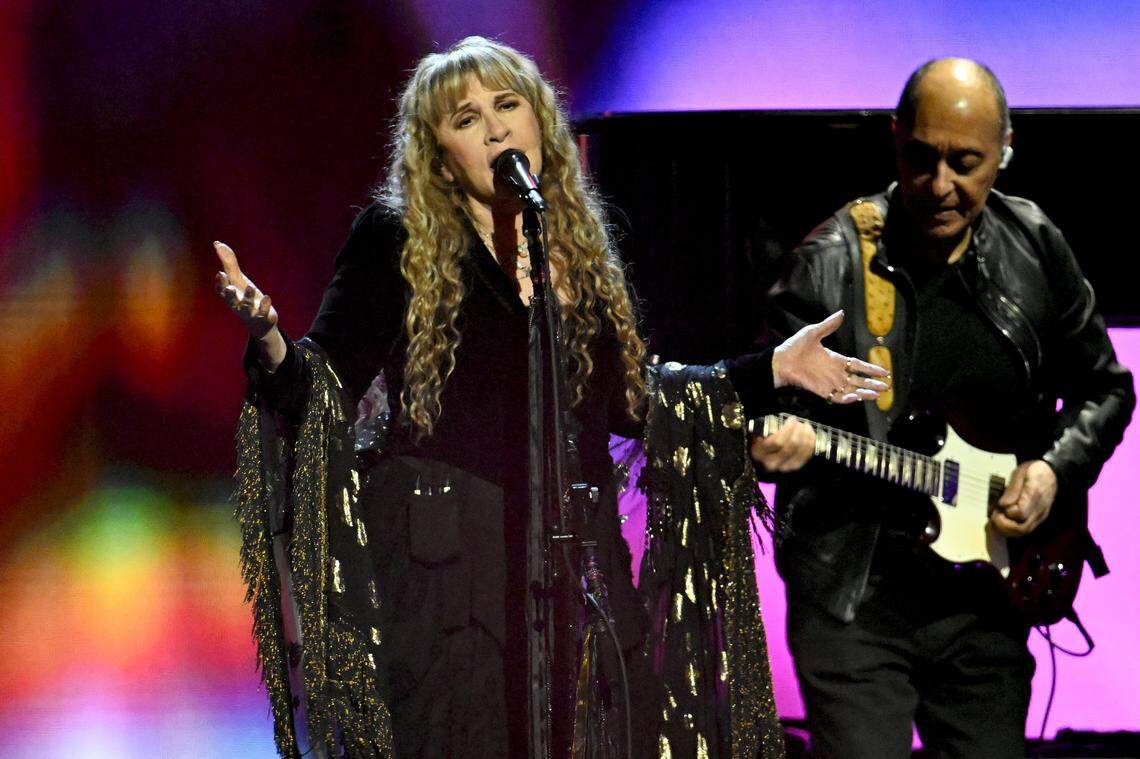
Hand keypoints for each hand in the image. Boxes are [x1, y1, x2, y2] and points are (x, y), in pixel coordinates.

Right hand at [213, 241, 285, 370]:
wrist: (261, 323)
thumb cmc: (246, 298)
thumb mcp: (238, 280)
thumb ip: (229, 263)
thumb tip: (218, 244)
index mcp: (230, 295)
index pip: (221, 290)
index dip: (220, 283)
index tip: (220, 273)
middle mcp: (238, 304)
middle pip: (231, 300)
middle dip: (230, 294)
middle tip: (230, 287)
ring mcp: (250, 311)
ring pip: (247, 305)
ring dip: (248, 296)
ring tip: (251, 287)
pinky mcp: (263, 316)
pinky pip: (263, 312)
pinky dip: (265, 305)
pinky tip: (267, 297)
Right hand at [750, 418, 815, 471]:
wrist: (765, 453)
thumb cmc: (763, 439)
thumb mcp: (760, 432)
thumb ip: (768, 427)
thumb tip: (779, 421)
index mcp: (759, 452)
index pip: (776, 442)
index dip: (788, 429)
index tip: (791, 420)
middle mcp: (771, 462)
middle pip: (790, 446)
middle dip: (798, 431)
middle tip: (798, 422)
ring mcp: (784, 466)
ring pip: (800, 450)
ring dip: (805, 435)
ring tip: (804, 426)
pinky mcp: (795, 466)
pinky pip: (807, 453)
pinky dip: (810, 441)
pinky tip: (809, 433)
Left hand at [772, 310, 889, 403]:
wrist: (779, 361)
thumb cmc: (794, 347)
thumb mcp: (813, 332)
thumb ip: (828, 325)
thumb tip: (841, 313)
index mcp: (835, 360)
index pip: (858, 366)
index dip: (871, 369)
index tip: (885, 372)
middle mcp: (835, 373)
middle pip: (858, 380)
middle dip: (872, 384)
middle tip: (887, 388)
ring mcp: (829, 383)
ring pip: (851, 390)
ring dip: (864, 393)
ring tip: (877, 394)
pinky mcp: (821, 391)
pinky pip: (836, 397)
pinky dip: (846, 399)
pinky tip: (856, 397)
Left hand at [992, 460, 1056, 536]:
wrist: (1052, 474)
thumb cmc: (1034, 471)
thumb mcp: (1021, 473)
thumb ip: (1012, 490)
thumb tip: (1002, 505)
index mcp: (1035, 495)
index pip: (1020, 513)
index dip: (1005, 512)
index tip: (998, 505)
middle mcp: (1039, 509)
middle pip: (1021, 529)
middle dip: (1002, 525)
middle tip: (994, 515)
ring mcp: (1039, 516)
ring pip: (1022, 532)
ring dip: (1005, 529)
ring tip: (997, 518)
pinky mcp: (1037, 519)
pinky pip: (1024, 529)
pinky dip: (1011, 528)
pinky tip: (1003, 519)